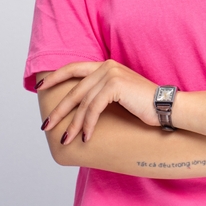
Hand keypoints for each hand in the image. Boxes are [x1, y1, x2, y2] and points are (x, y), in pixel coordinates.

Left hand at [38, 60, 157, 143]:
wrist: (166, 106)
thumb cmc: (145, 105)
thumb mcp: (119, 95)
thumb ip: (101, 94)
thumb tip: (80, 108)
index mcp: (106, 65)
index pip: (74, 68)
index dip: (55, 77)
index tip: (40, 87)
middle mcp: (106, 66)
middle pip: (74, 89)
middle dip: (59, 110)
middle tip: (46, 125)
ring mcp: (110, 74)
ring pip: (82, 102)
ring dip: (73, 124)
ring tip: (66, 139)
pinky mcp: (114, 86)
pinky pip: (93, 109)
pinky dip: (87, 125)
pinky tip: (86, 138)